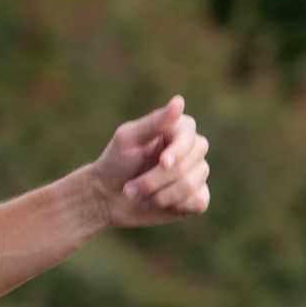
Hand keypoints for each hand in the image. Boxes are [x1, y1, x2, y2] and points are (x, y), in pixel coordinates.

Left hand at [86, 95, 209, 228]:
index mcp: (176, 129)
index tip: (163, 163)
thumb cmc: (115, 163)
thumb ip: (155, 122)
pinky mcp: (196, 198)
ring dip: (159, 195)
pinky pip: (199, 202)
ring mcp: (196, 174)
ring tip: (137, 195)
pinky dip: (175, 205)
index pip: (190, 135)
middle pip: (191, 163)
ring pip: (192, 185)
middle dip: (157, 179)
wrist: (106, 198)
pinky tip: (157, 203)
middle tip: (130, 188)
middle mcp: (191, 150)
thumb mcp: (129, 139)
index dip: (178, 151)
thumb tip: (180, 101)